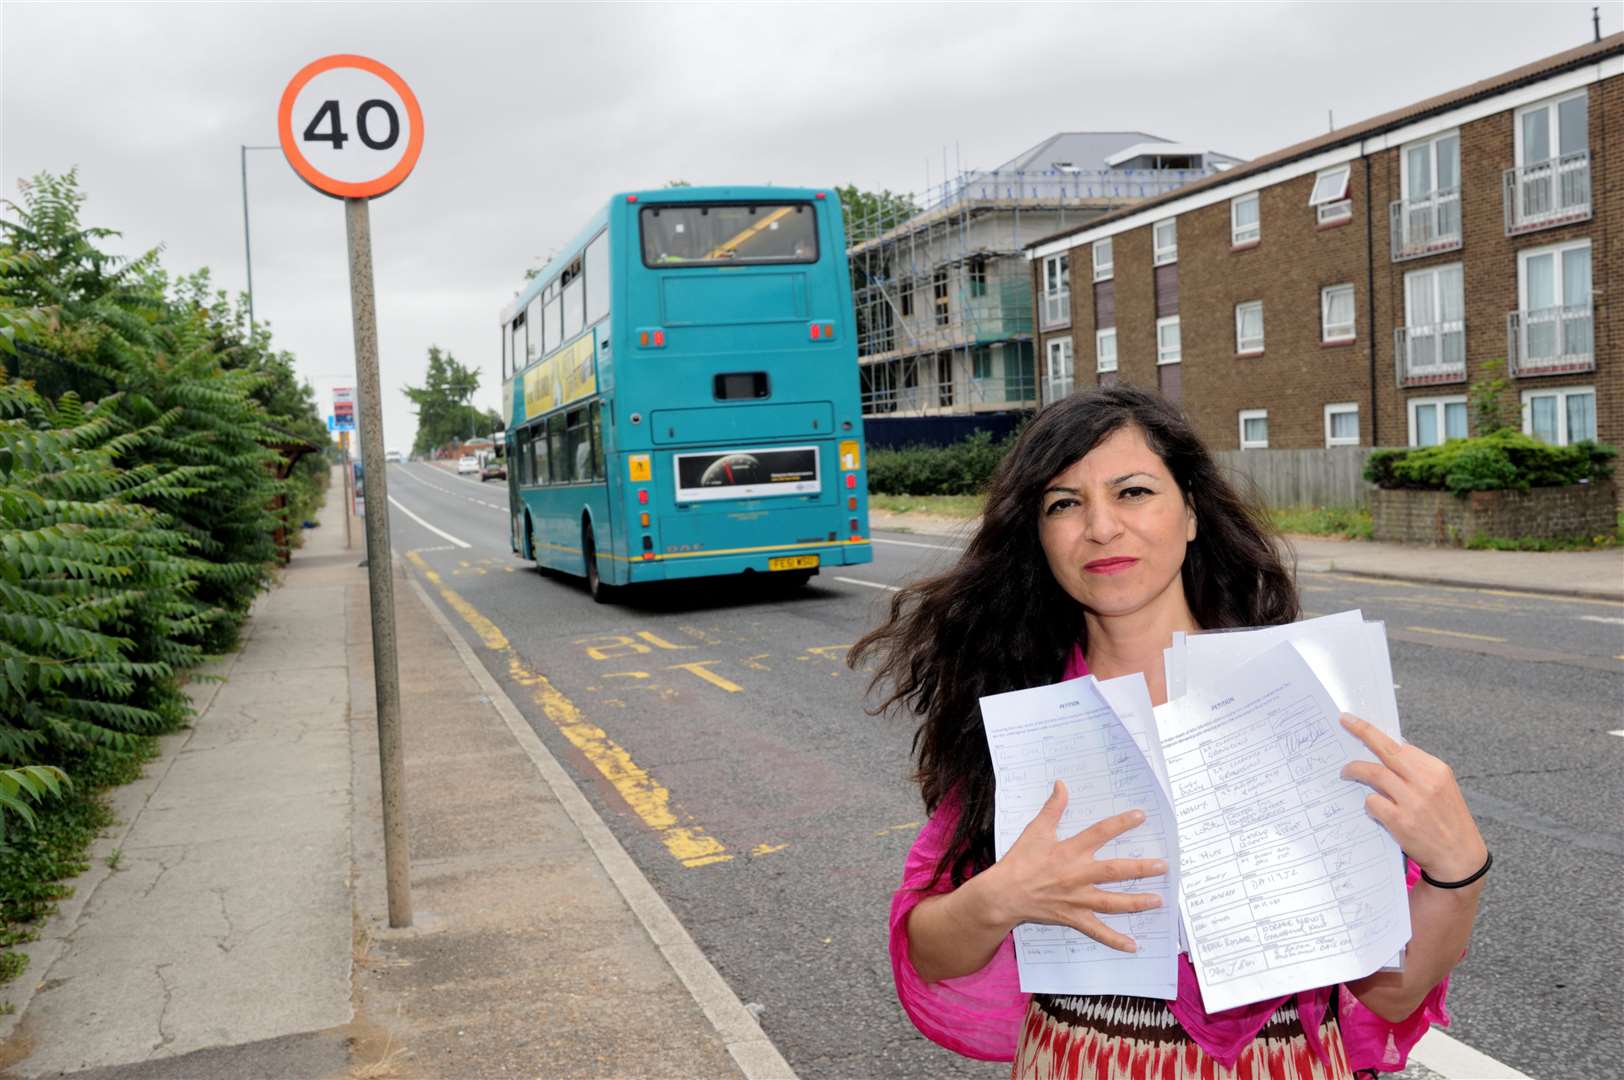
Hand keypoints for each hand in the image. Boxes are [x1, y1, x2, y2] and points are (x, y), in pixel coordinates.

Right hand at [985, 780, 1166, 951]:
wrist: (1004, 894)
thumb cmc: (1019, 861)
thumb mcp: (1035, 830)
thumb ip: (1052, 808)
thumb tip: (1062, 784)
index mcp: (1069, 851)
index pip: (1100, 833)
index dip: (1121, 823)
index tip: (1141, 816)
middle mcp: (1077, 875)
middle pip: (1114, 871)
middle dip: (1140, 869)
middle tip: (1163, 866)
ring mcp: (1077, 899)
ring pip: (1112, 902)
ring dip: (1137, 902)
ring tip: (1159, 900)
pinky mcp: (1073, 917)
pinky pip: (1097, 931)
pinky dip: (1114, 940)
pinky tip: (1133, 946)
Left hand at [1339, 713, 1486, 881]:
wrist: (1460, 857)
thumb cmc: (1448, 820)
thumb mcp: (1441, 788)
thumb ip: (1417, 770)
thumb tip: (1387, 750)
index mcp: (1436, 769)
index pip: (1400, 744)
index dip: (1375, 734)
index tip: (1356, 723)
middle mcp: (1425, 781)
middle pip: (1386, 749)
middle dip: (1362, 732)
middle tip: (1344, 722)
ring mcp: (1412, 800)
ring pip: (1373, 773)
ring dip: (1354, 770)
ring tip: (1345, 772)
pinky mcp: (1400, 820)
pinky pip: (1371, 802)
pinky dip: (1367, 802)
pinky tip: (1372, 808)